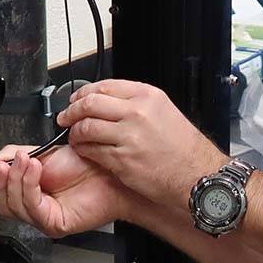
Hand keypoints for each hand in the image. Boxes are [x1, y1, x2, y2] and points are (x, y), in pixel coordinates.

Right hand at [0, 145, 134, 237]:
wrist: (110, 172)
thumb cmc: (86, 164)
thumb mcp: (42, 153)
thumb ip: (14, 156)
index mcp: (29, 190)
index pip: (0, 192)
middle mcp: (34, 206)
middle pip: (2, 204)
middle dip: (0, 181)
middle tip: (3, 163)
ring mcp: (43, 217)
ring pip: (14, 207)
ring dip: (16, 180)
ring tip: (25, 160)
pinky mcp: (54, 224)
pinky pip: (32, 208)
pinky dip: (29, 187)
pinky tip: (35, 170)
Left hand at [57, 79, 228, 208]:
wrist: (197, 176)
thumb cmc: (183, 150)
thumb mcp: (163, 112)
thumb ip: (135, 104)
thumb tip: (107, 102)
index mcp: (147, 96)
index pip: (104, 86)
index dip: (83, 93)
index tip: (76, 100)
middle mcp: (137, 113)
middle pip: (90, 103)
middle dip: (72, 110)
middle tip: (65, 117)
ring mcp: (129, 136)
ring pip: (87, 126)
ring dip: (75, 132)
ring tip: (75, 137)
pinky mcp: (123, 159)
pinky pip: (92, 150)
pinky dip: (83, 150)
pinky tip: (85, 151)